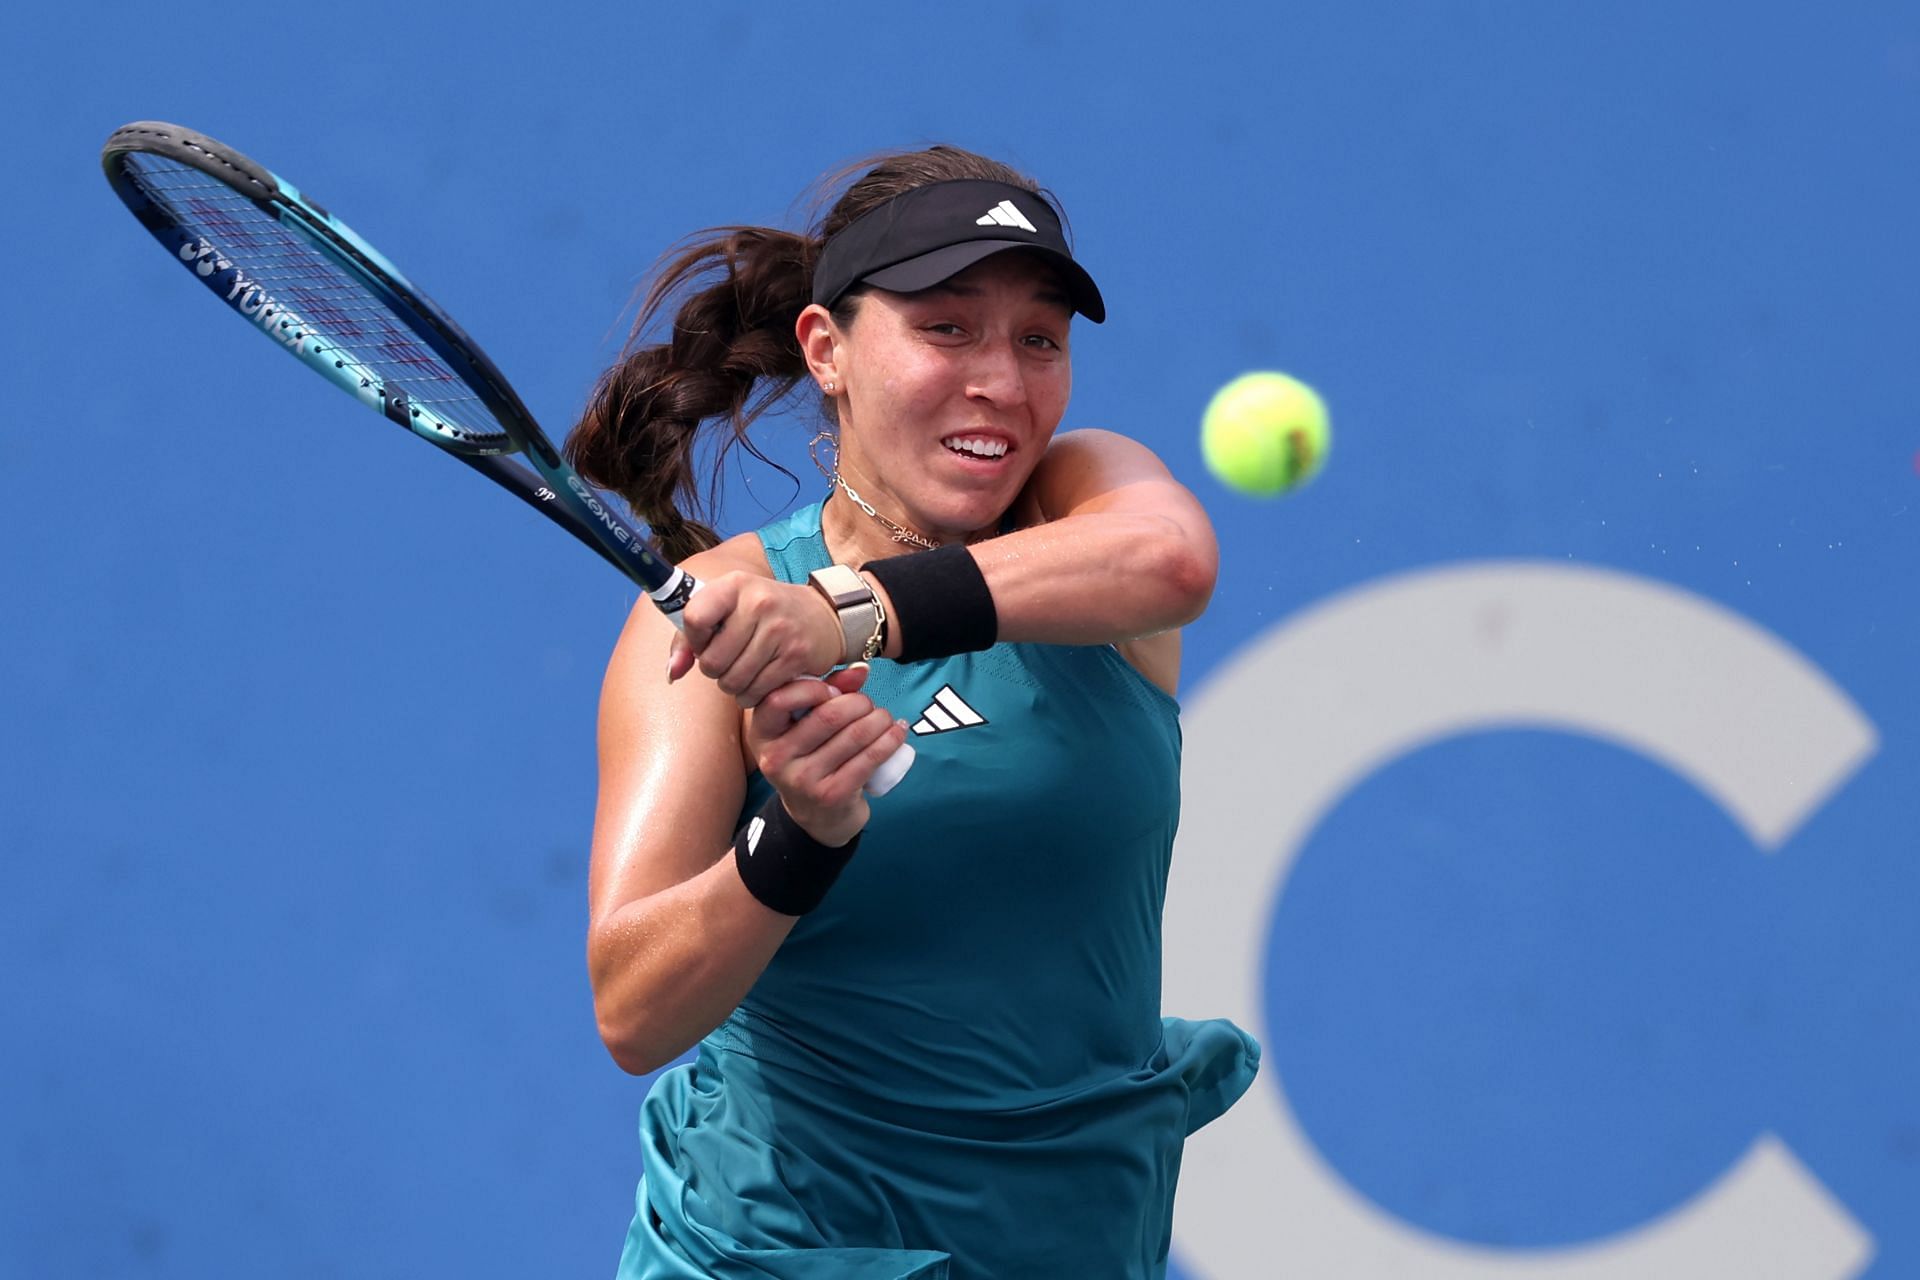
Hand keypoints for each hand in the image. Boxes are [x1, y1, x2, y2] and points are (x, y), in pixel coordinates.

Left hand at [668, 571, 844, 705]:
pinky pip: (757, 691)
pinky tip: (759, 682)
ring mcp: (779, 630)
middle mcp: (758, 603)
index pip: (694, 618)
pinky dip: (752, 695)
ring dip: (733, 686)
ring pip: (733, 681)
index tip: (707, 641)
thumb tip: (672, 672)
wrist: (822, 615)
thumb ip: (689, 638)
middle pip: (712, 661)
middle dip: (715, 670)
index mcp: (735, 585)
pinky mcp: (795, 656)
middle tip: (729, 662)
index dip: (694, 641)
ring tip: (743, 673)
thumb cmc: (764, 614)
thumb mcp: (728, 609)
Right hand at [747, 665, 907, 846]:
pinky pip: (870, 758)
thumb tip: (860, 671)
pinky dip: (890, 740)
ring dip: (880, 719)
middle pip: (828, 715)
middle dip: (859, 703)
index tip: (834, 693)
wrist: (816, 816)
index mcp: (762, 734)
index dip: (813, 688)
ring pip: (854, 735)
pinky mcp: (832, 795)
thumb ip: (827, 692)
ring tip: (885, 718)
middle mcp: (776, 758)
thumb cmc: (811, 757)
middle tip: (869, 705)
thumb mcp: (804, 726)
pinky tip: (898, 732)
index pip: (778, 699)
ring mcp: (803, 780)